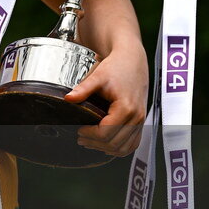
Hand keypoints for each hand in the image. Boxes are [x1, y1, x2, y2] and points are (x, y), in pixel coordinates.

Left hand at [64, 42, 148, 157]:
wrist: (132, 60)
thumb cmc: (117, 67)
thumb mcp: (98, 76)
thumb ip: (83, 89)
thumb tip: (68, 99)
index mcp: (126, 108)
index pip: (106, 133)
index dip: (90, 135)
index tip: (79, 130)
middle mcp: (136, 117)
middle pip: (115, 143)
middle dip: (95, 143)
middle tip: (80, 138)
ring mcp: (141, 121)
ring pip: (125, 148)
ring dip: (107, 149)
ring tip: (90, 142)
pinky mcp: (141, 121)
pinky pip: (133, 143)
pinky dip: (120, 148)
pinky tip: (105, 143)